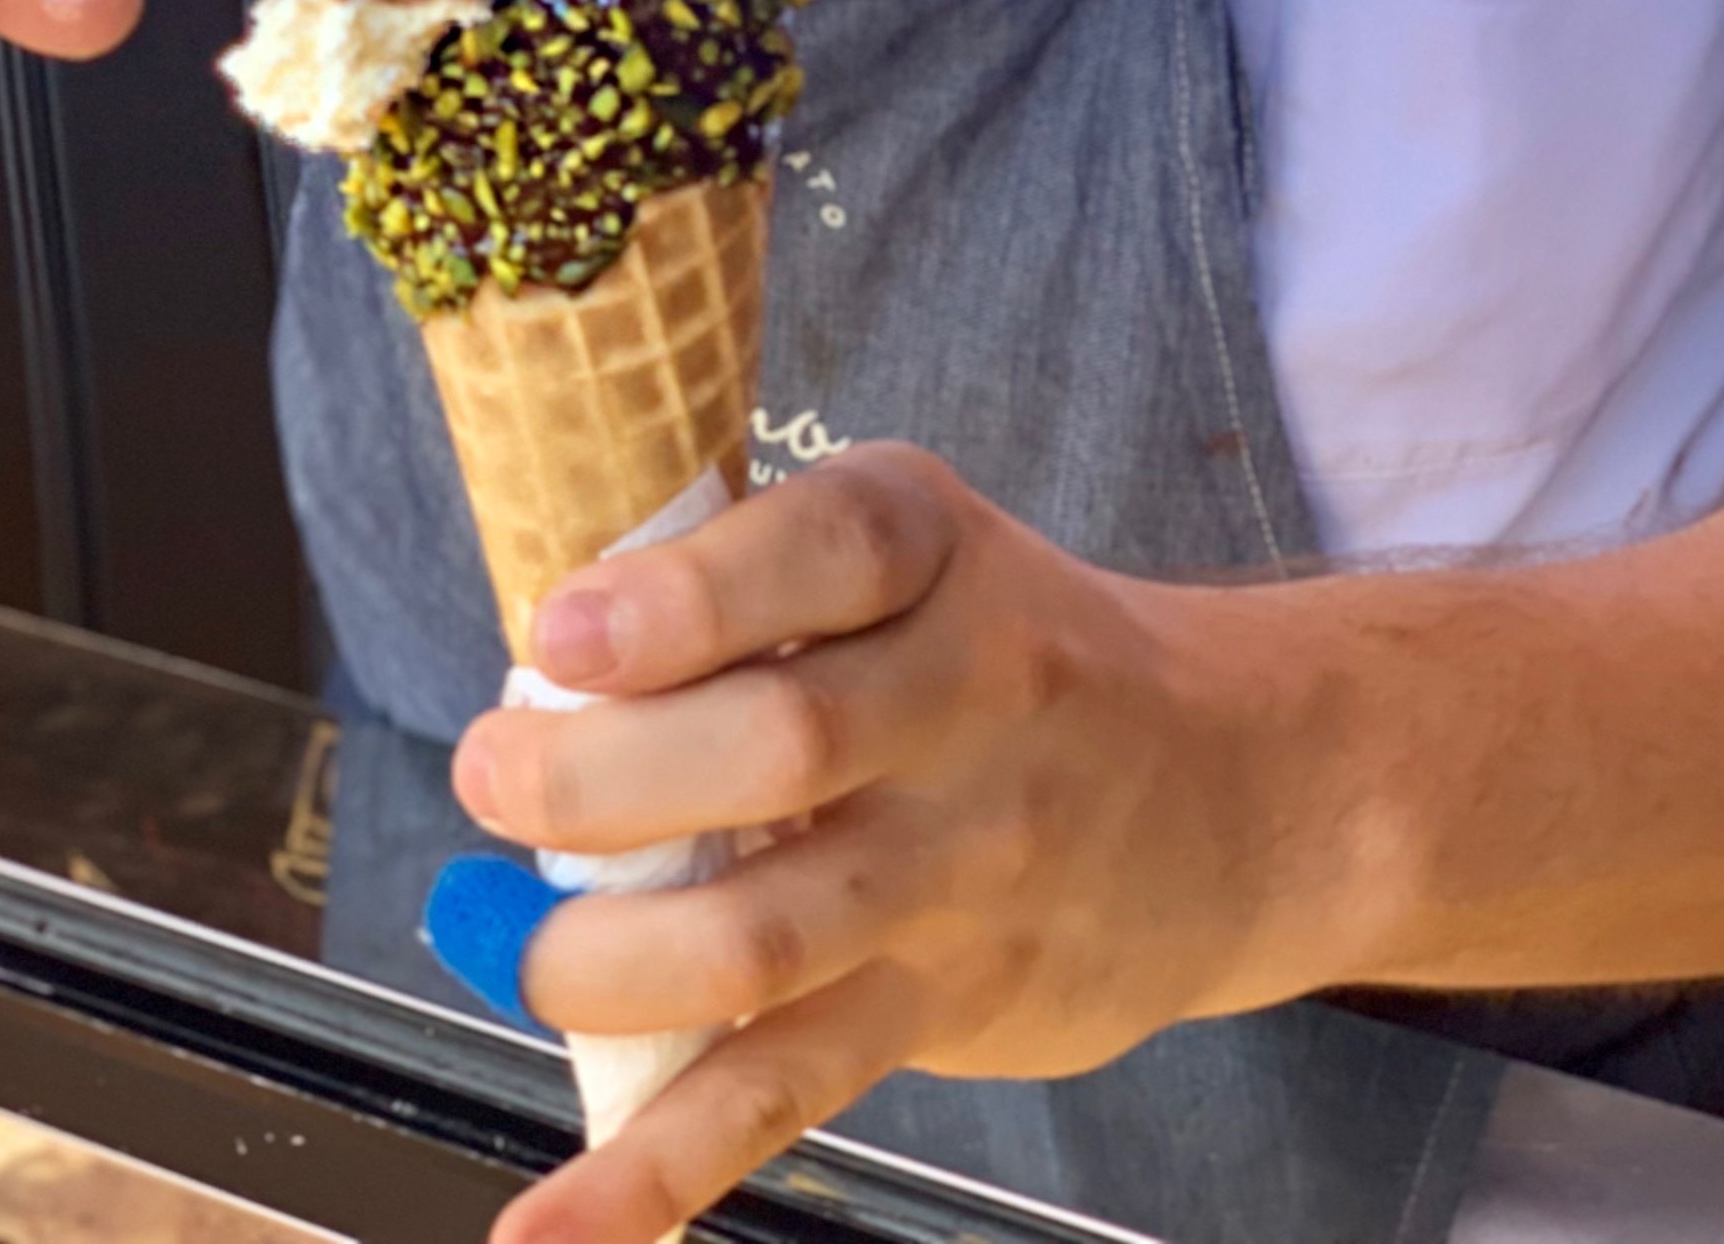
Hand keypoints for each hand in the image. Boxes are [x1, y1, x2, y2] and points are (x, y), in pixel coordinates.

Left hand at [448, 449, 1316, 1243]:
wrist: (1230, 783)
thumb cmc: (1004, 646)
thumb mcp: (914, 550)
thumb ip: (751, 583)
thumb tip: (539, 680)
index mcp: (933, 547)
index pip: (821, 552)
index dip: (682, 598)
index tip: (559, 636)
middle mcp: (966, 699)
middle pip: (777, 746)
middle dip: (598, 779)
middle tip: (493, 777)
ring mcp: (962, 865)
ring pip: (766, 935)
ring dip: (604, 962)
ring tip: (520, 951)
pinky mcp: (943, 1001)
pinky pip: (785, 1092)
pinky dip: (656, 1172)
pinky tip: (554, 1227)